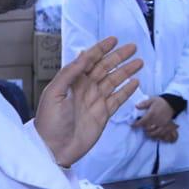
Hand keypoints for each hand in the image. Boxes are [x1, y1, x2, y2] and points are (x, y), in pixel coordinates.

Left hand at [34, 37, 142, 167]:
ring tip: (139, 62)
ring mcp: (95, 101)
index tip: (113, 40)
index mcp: (72, 81)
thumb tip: (83, 56)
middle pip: (105, 68)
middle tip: (133, 47)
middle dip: (118, 57)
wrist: (54, 149)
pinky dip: (127, 91)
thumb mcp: (53, 94)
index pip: (89, 60)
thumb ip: (69, 74)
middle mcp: (85, 88)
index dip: (101, 49)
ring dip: (126, 71)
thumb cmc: (49, 122)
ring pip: (114, 81)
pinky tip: (135, 82)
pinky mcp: (103, 115)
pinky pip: (118, 99)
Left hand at [133, 96, 175, 140]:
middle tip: (141, 126)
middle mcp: (156, 120)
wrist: (171, 104)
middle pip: (147, 128)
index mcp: (152, 113)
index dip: (136, 124)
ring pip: (153, 133)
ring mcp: (161, 124)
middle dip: (143, 128)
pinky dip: (155, 135)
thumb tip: (136, 106)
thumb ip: (143, 104)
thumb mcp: (151, 100)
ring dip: (148, 133)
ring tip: (146, 130)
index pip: (142, 122)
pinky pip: (160, 134)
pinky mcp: (165, 127)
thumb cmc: (160, 102)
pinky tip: (153, 133)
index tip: (132, 125)